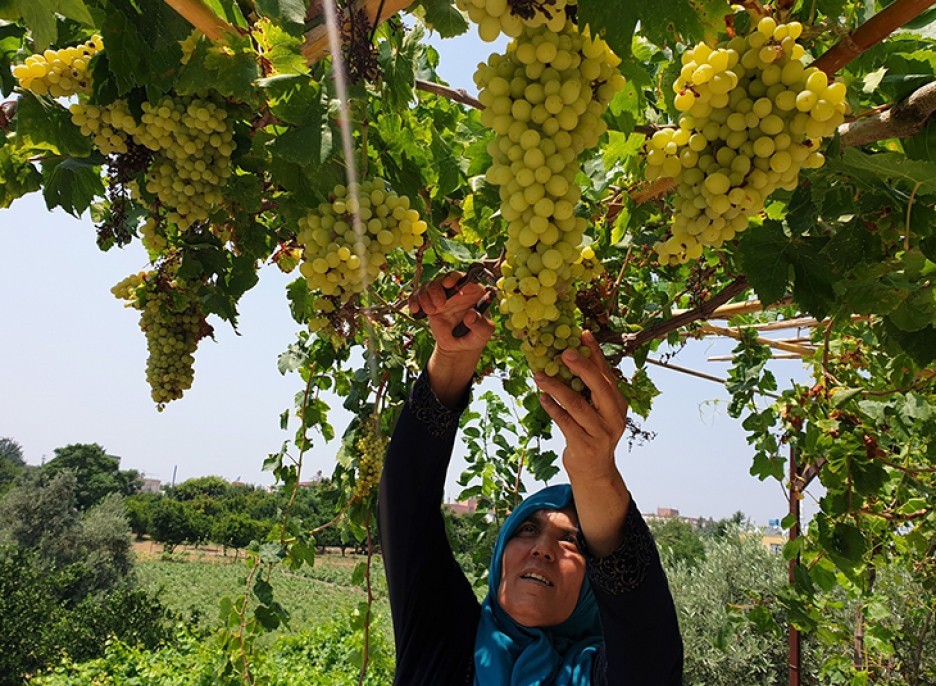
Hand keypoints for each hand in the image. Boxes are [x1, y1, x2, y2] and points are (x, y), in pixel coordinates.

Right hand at [409, 272, 494, 356]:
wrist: (458, 347)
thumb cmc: (474, 337)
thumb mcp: (484, 334)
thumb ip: (481, 325)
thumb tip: (471, 314)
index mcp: (474, 293)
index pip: (466, 278)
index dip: (456, 278)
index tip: (448, 285)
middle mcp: (457, 290)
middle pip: (444, 278)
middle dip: (437, 288)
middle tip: (439, 304)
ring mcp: (442, 295)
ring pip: (429, 285)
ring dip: (425, 296)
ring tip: (430, 311)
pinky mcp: (429, 302)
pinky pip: (417, 295)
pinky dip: (414, 300)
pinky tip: (416, 310)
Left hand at [535, 330, 630, 556]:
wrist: (595, 472)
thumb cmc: (592, 433)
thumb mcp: (597, 410)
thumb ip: (589, 388)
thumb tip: (570, 356)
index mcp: (619, 403)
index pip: (607, 373)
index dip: (595, 353)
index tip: (582, 333)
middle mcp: (614, 416)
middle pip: (599, 385)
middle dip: (581, 366)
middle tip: (563, 352)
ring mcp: (600, 432)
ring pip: (577, 404)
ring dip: (556, 387)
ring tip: (539, 375)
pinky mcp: (584, 445)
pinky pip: (565, 422)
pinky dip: (552, 408)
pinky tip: (542, 397)